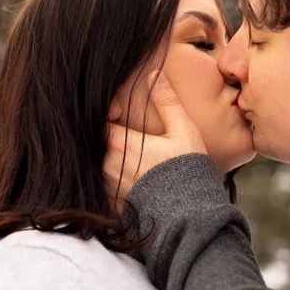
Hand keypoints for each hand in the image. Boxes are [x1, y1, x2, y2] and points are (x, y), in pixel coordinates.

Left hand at [104, 72, 206, 203]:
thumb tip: (154, 75)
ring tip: (134, 158)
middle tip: (129, 136)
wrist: (190, 215)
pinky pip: (105, 187)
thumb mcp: (183, 131)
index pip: (99, 121)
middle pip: (98, 143)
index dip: (107, 114)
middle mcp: (108, 165)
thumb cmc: (188, 171)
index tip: (119, 114)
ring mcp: (109, 187)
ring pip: (101, 164)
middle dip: (111, 137)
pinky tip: (134, 180)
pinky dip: (115, 180)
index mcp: (121, 144)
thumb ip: (166, 102)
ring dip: (113, 158)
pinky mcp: (114, 205)